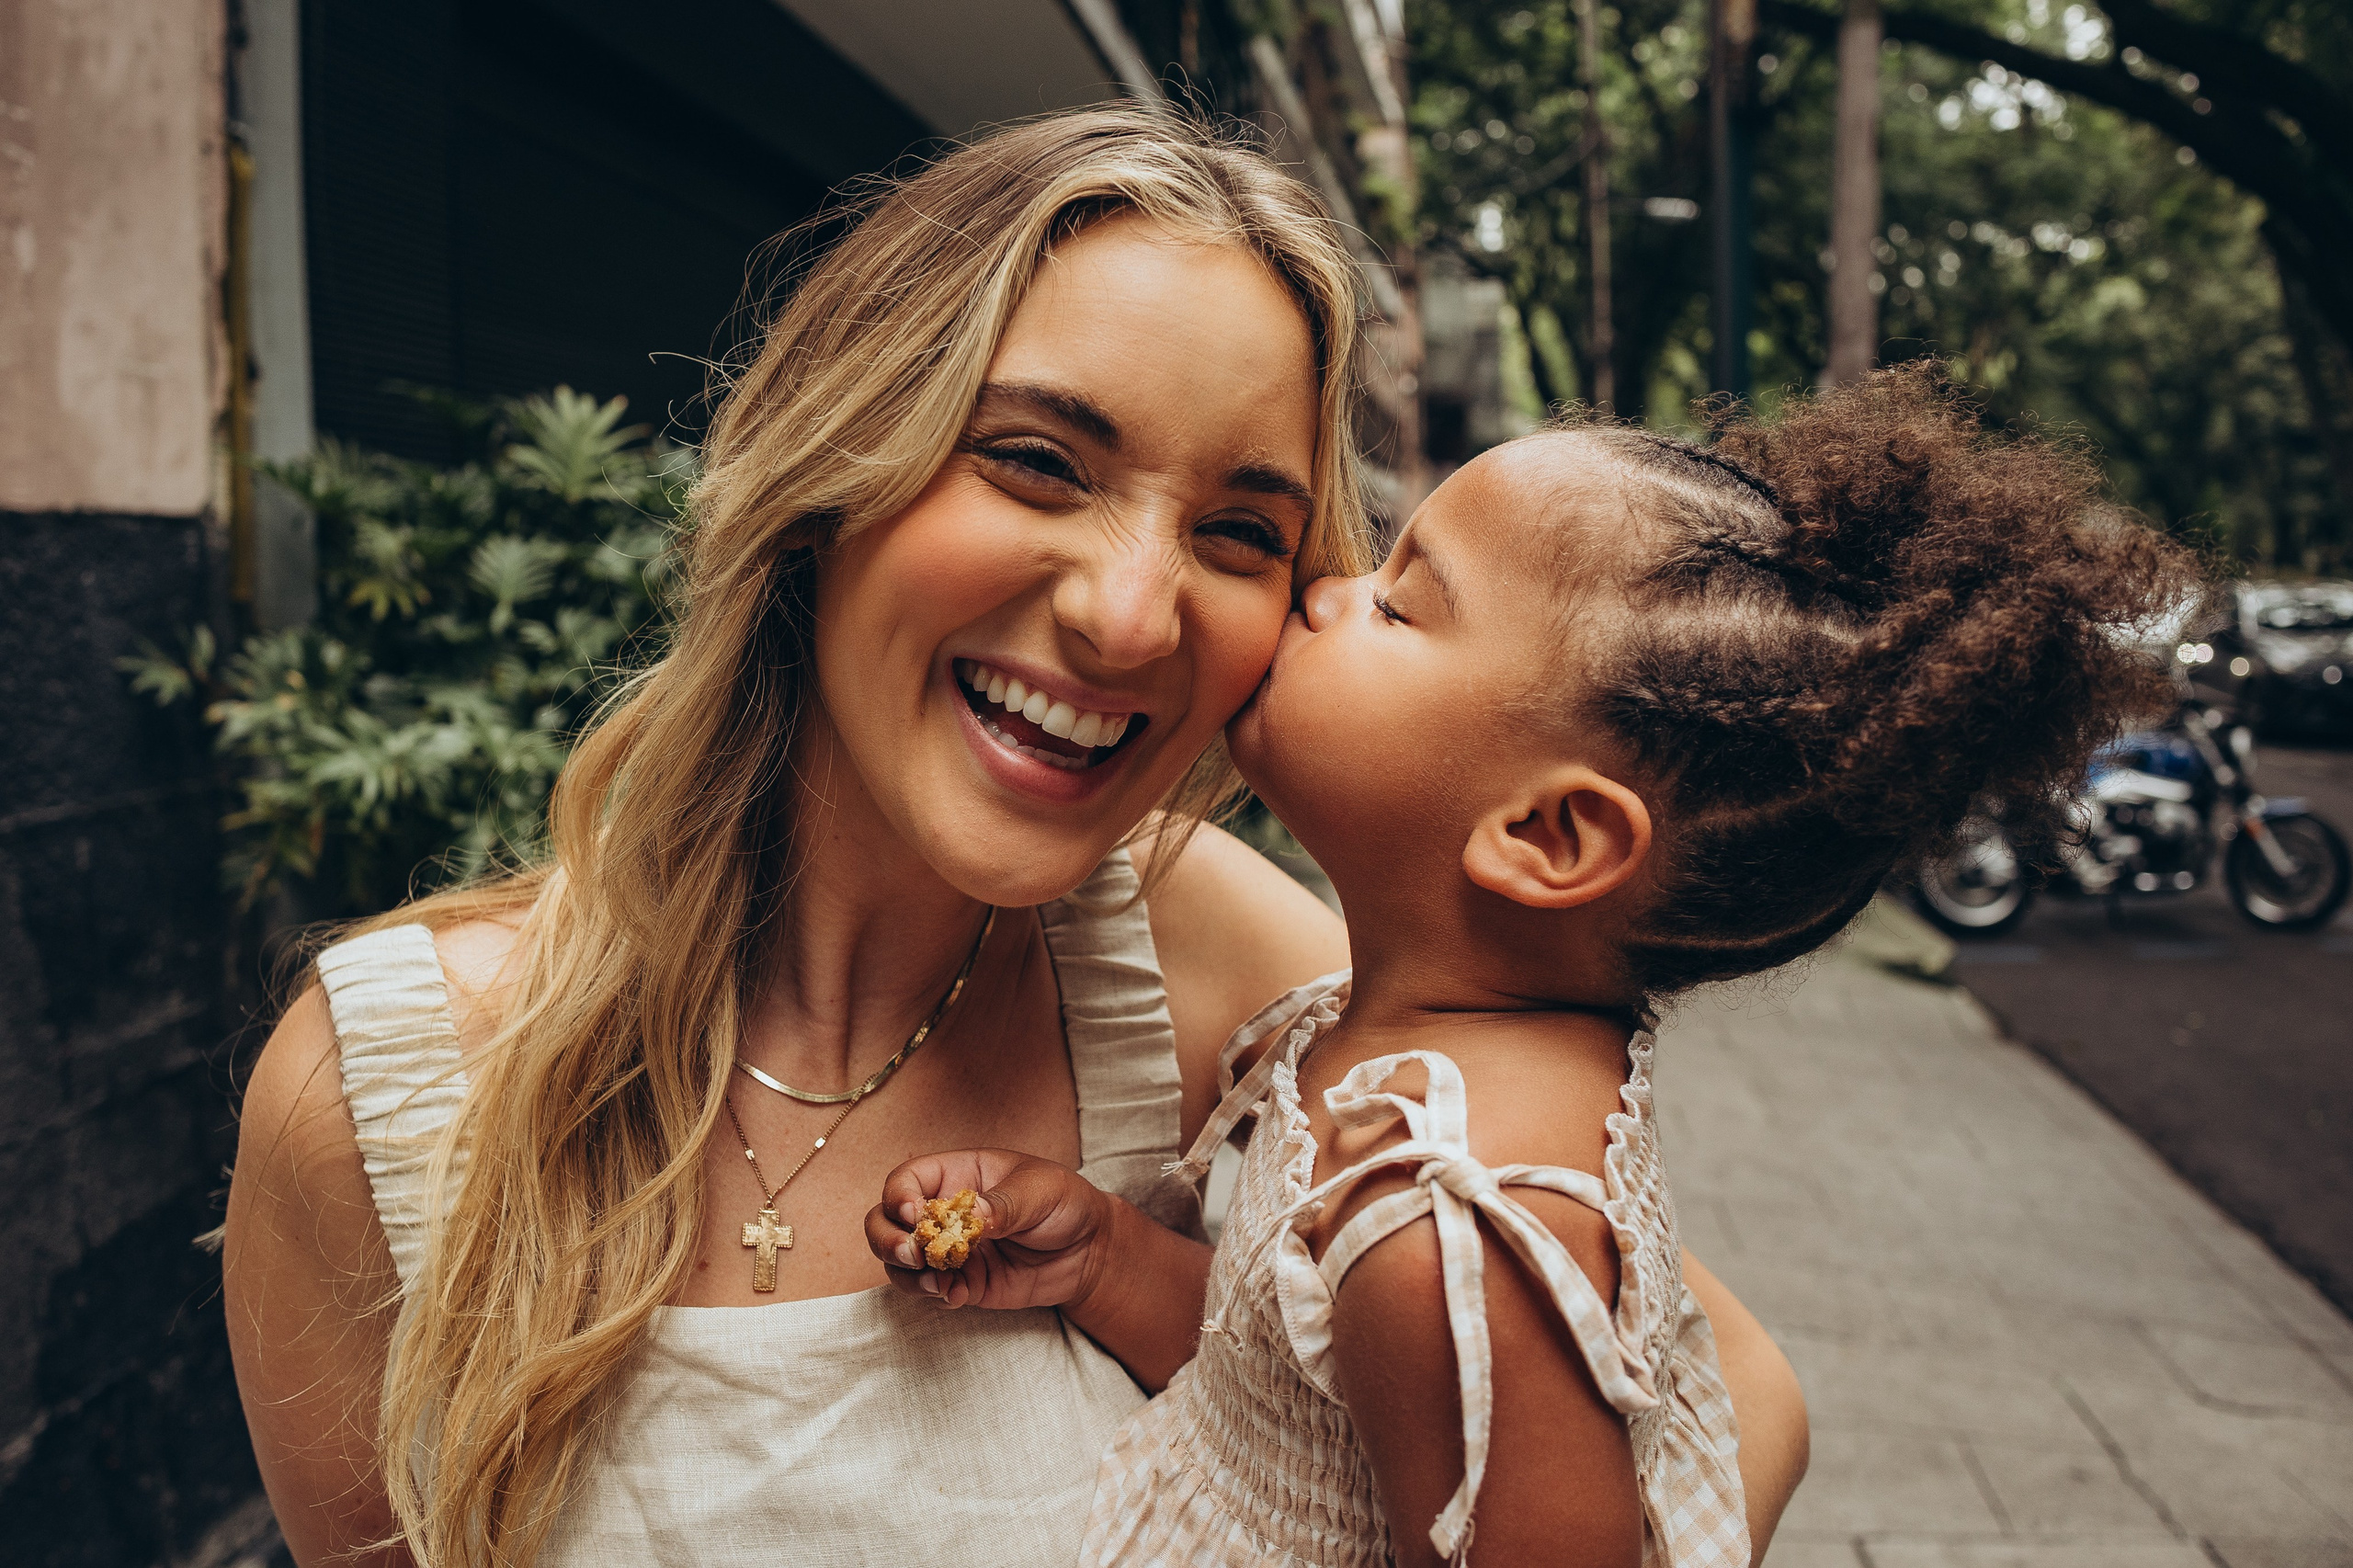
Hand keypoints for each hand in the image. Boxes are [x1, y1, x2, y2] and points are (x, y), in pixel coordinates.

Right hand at [866, 1149, 1115, 1311]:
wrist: (1091, 1250)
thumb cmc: (1065, 1202)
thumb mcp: (1040, 1190)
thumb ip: (1003, 1203)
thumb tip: (969, 1216)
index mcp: (957, 1175)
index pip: (906, 1180)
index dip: (898, 1196)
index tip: (914, 1215)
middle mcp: (943, 1211)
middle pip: (885, 1222)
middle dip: (887, 1240)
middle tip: (913, 1255)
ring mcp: (949, 1249)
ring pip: (899, 1263)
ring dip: (907, 1276)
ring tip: (939, 1283)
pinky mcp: (962, 1282)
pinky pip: (932, 1292)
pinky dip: (936, 1296)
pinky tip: (958, 1296)